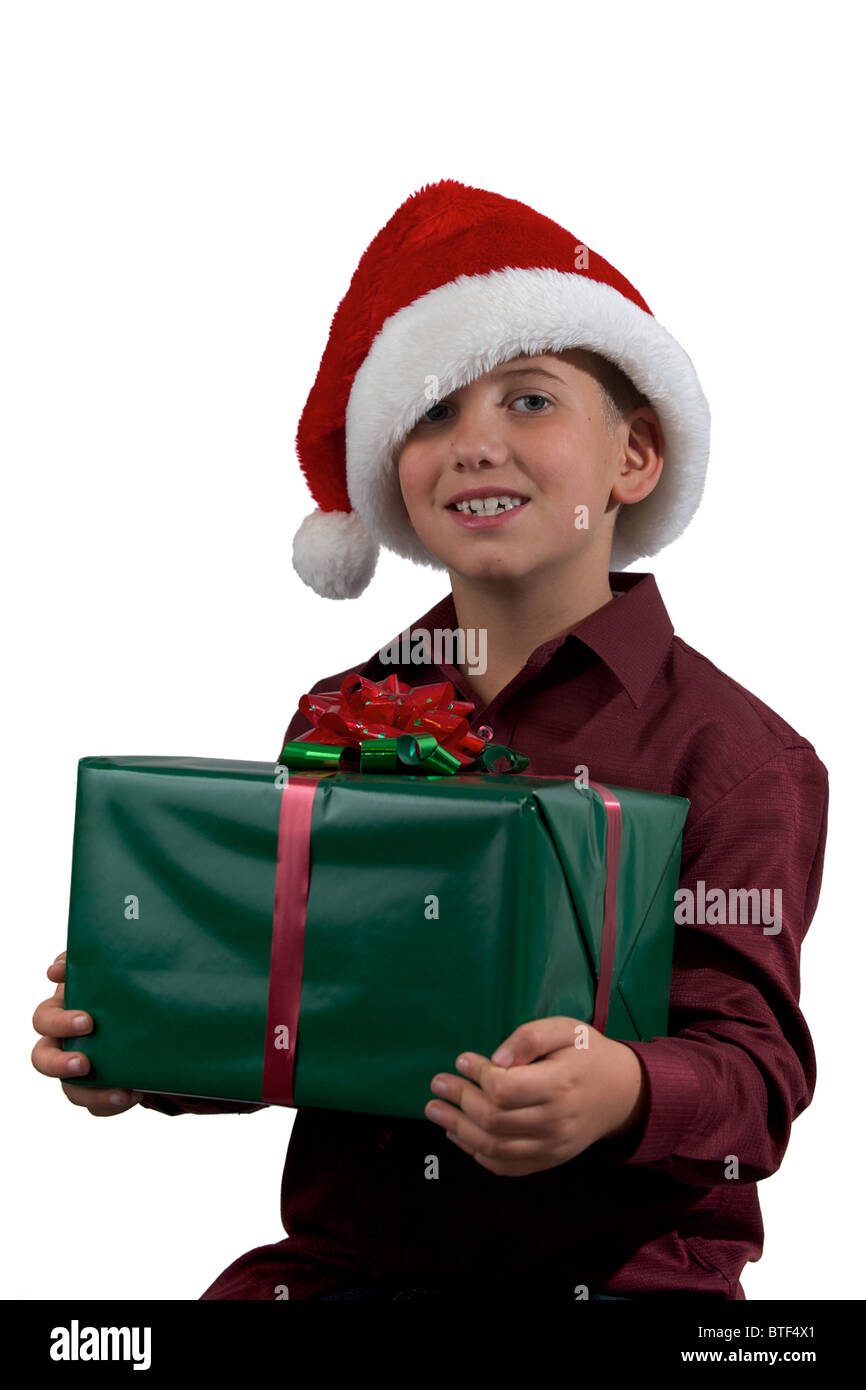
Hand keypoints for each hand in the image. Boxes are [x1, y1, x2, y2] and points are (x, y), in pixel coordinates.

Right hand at [31, 951, 141, 1115]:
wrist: (150, 1013)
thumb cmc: (120, 984)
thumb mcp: (110, 969)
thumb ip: (92, 961)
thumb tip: (58, 967)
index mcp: (63, 1010)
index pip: (45, 1019)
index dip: (59, 1022)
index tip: (87, 1021)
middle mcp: (64, 1042)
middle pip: (42, 1058)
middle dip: (58, 1063)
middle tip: (84, 1062)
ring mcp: (80, 1068)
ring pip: (69, 1089)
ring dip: (90, 1092)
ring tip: (120, 1093)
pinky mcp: (99, 1089)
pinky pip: (96, 1105)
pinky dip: (110, 1104)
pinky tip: (132, 1094)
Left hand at [424, 1016, 647, 1175]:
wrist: (623, 1093)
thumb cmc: (588, 1054)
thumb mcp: (565, 1029)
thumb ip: (529, 1039)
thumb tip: (494, 1060)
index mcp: (559, 1085)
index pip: (505, 1089)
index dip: (477, 1075)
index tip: (462, 1060)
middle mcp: (555, 1122)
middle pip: (494, 1120)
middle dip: (459, 1101)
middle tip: (437, 1084)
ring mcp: (552, 1147)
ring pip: (494, 1148)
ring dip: (458, 1130)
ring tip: (435, 1111)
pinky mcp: (549, 1160)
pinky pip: (506, 1166)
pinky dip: (477, 1153)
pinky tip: (458, 1135)